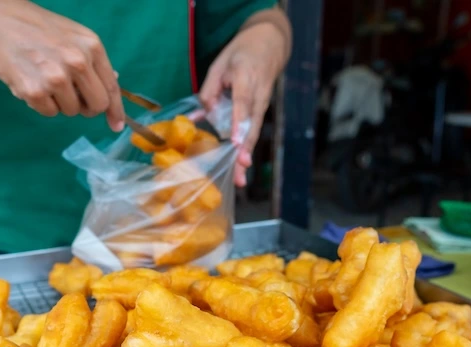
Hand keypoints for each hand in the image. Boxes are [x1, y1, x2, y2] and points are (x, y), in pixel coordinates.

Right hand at [0, 0, 124, 130]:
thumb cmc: (36, 30)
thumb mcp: (73, 36)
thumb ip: (93, 61)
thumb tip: (113, 83)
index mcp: (91, 46)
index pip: (111, 87)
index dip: (115, 110)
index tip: (116, 125)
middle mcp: (78, 62)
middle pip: (96, 106)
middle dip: (85, 106)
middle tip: (70, 96)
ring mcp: (56, 78)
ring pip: (71, 111)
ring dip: (60, 102)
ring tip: (44, 79)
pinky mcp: (35, 91)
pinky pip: (49, 112)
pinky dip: (41, 104)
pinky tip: (32, 81)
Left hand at [199, 14, 289, 186]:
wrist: (270, 43)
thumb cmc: (242, 52)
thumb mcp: (220, 64)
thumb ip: (209, 90)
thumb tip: (201, 115)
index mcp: (245, 78)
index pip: (241, 104)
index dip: (239, 125)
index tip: (236, 143)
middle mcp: (257, 95)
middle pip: (251, 127)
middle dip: (244, 151)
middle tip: (239, 173)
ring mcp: (261, 105)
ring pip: (253, 133)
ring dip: (245, 156)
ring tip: (239, 179)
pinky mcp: (259, 112)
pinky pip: (252, 132)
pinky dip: (245, 150)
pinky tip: (238, 166)